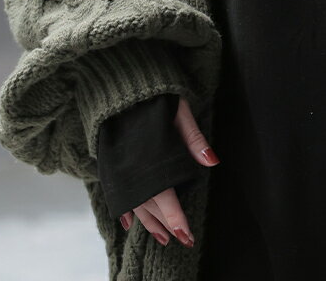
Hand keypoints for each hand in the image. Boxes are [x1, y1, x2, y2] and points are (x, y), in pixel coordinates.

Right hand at [118, 95, 219, 247]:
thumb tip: (212, 161)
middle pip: (149, 204)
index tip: (185, 235)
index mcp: (152, 158)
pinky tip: (127, 221)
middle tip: (179, 240)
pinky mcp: (112, 163)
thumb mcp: (179, 111)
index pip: (165, 196)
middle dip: (165, 224)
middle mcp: (133, 168)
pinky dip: (124, 208)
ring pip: (134, 203)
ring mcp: (120, 167)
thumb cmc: (156, 95)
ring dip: (147, 221)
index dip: (175, 218)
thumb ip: (193, 138)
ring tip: (160, 236)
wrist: (121, 84)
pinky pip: (118, 192)